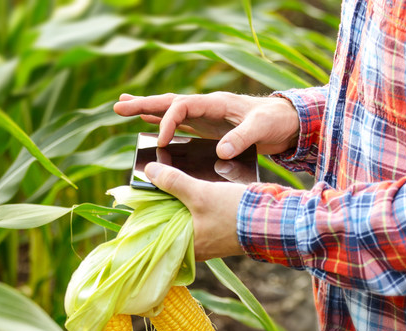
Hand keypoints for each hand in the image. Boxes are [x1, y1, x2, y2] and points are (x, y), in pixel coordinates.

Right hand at [113, 92, 298, 158]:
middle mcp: (207, 107)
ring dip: (149, 111)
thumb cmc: (276, 121)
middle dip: (144, 104)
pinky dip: (165, 125)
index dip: (167, 120)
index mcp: (216, 103)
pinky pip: (182, 126)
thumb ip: (241, 138)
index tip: (161, 141)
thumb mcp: (261, 128)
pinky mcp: (210, 129)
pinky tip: (153, 128)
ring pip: (172, 112)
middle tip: (117, 106)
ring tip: (124, 109)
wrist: (288, 122)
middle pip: (169, 103)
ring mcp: (207, 118)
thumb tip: (220, 152)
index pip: (182, 105)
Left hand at [145, 162, 246, 260]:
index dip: (150, 213)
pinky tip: (197, 193)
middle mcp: (197, 249)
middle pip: (173, 225)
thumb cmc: (234, 211)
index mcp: (186, 246)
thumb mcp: (200, 193)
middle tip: (158, 187)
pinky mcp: (224, 234)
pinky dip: (198, 208)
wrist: (273, 219)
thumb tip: (149, 170)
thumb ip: (174, 182)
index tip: (146, 196)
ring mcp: (211, 243)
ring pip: (189, 221)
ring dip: (183, 206)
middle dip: (167, 206)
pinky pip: (203, 221)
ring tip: (176, 186)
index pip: (158, 232)